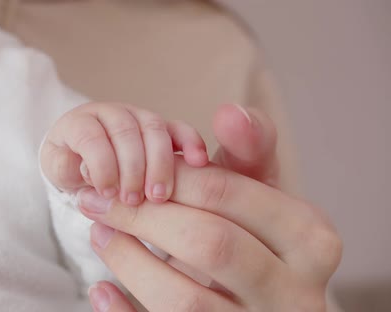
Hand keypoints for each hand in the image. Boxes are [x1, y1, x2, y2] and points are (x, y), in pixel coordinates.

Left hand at [41, 102, 207, 204]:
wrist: (84, 162)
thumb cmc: (71, 168)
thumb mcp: (58, 171)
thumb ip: (64, 168)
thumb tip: (83, 168)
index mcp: (80, 122)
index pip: (91, 136)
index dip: (101, 165)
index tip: (108, 194)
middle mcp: (111, 114)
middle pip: (126, 132)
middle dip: (132, 169)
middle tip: (134, 200)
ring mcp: (138, 118)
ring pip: (154, 130)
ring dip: (159, 164)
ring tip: (158, 197)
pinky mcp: (161, 129)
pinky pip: (179, 128)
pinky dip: (190, 142)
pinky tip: (198, 162)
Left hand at [80, 106, 341, 310]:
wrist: (272, 301)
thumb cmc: (262, 238)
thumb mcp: (264, 193)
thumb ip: (250, 151)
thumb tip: (229, 112)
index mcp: (310, 240)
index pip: (227, 194)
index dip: (168, 177)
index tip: (127, 167)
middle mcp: (294, 292)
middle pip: (208, 245)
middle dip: (143, 217)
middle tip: (98, 200)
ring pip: (184, 300)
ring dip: (129, 262)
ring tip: (101, 233)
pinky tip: (103, 290)